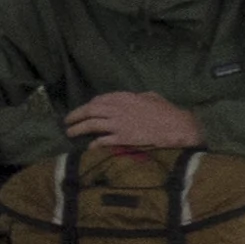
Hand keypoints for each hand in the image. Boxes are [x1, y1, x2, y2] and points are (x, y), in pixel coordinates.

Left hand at [62, 91, 205, 152]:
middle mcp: (118, 109)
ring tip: (69, 133)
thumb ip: (139, 96)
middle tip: (67, 121)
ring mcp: (119, 124)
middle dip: (76, 115)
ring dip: (78, 129)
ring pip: (91, 124)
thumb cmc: (168, 112)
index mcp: (125, 97)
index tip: (84, 110)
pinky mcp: (123, 138)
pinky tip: (89, 147)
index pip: (100, 100)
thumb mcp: (152, 97)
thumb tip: (135, 97)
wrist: (177, 127)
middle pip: (90, 110)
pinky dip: (93, 144)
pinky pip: (102, 141)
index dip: (89, 105)